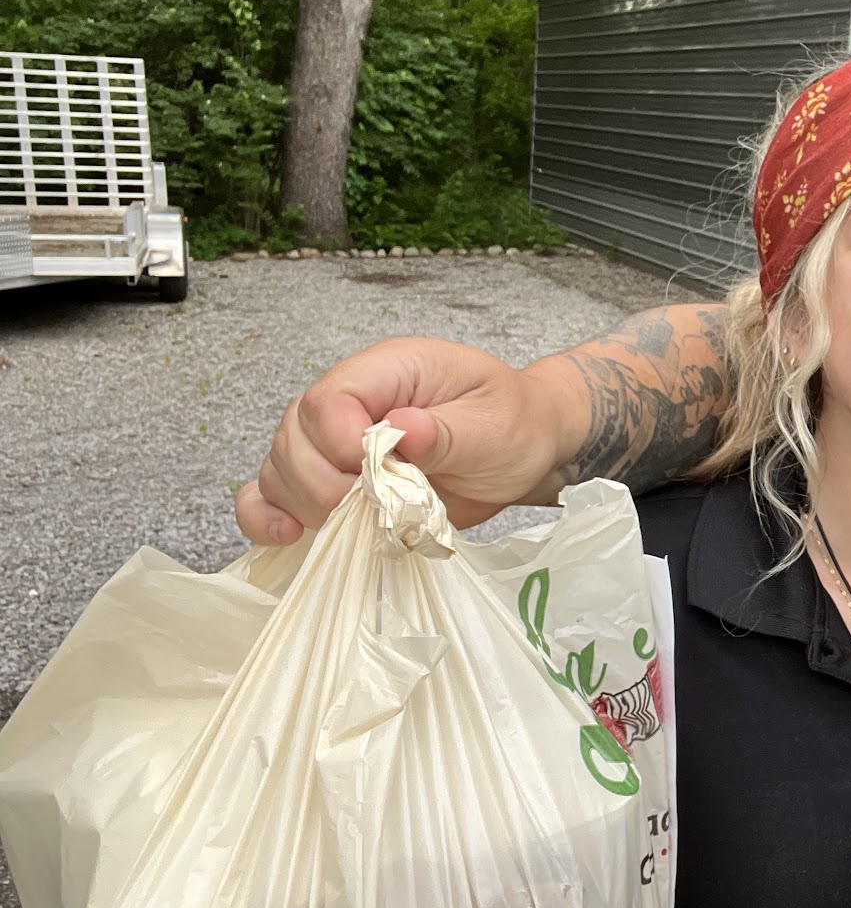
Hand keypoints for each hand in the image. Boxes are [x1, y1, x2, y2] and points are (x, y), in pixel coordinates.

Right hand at [236, 337, 565, 542]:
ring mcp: (335, 442)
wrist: (525, 447)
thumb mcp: (497, 425)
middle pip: (294, 437)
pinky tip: (285, 537)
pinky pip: (276, 493)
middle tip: (372, 510)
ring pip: (281, 468)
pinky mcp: (333, 480)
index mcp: (388, 371)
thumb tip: (404, 430)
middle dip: (322, 485)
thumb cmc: (513, 424)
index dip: (339, 446)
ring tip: (352, 526)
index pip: (330, 401)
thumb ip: (449, 432)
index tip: (373, 478)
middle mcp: (351, 401)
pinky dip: (269, 516)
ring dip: (303, 506)